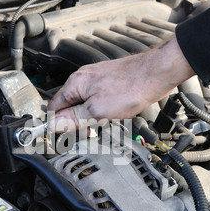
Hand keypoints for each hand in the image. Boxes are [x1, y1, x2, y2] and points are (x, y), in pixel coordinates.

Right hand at [47, 35, 194, 131]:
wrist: (156, 74)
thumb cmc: (131, 87)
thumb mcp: (97, 111)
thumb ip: (73, 119)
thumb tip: (53, 126)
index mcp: (75, 84)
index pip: (53, 107)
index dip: (56, 124)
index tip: (63, 136)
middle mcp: (83, 79)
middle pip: (68, 106)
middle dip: (76, 122)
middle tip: (89, 131)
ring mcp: (96, 79)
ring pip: (83, 104)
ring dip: (89, 117)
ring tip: (103, 122)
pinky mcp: (108, 83)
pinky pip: (96, 100)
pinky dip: (100, 111)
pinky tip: (111, 115)